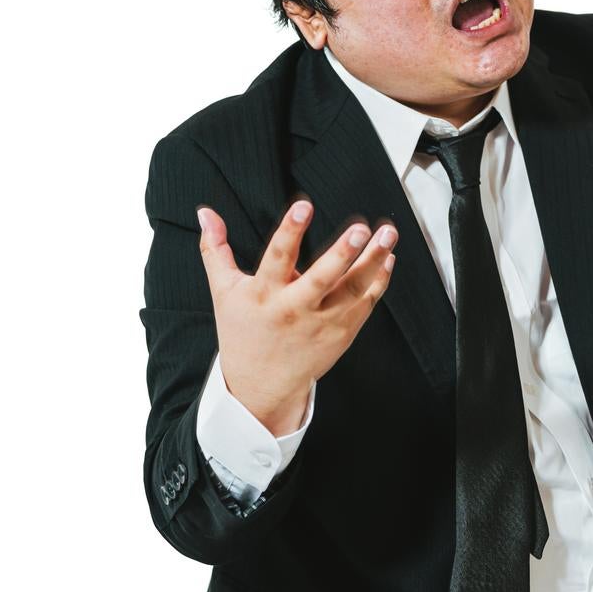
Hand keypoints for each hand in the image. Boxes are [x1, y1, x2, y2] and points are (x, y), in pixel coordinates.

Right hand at [197, 200, 396, 433]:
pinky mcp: (341, 333)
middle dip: (342, 253)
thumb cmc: (242, 332)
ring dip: (374, 260)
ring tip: (388, 233)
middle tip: (360, 229)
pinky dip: (379, 280)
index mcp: (264, 294)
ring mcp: (322, 323)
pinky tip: (387, 257)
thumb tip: (205, 213)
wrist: (261, 385)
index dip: (290, 231)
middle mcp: (295, 309)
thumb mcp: (224, 291)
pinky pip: (366, 303)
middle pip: (322, 279)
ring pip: (353, 289)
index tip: (303, 206)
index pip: (277, 257)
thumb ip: (216, 249)